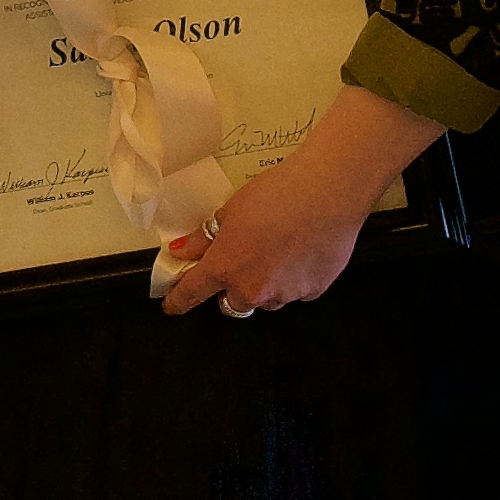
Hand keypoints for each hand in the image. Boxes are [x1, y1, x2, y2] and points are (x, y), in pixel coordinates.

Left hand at [162, 148, 382, 316]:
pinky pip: (296, 293)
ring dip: (264, 285)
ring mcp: (286, 294)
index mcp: (225, 267)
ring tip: (277, 250)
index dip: (178, 300)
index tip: (172, 306)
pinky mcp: (314, 291)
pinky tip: (300, 252)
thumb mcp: (229, 210)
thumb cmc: (276, 195)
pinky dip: (293, 279)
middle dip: (231, 289)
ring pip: (267, 299)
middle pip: (233, 303)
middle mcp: (253, 289)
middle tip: (241, 262)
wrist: (327, 193)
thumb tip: (182, 251)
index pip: (192, 293)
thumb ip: (203, 238)